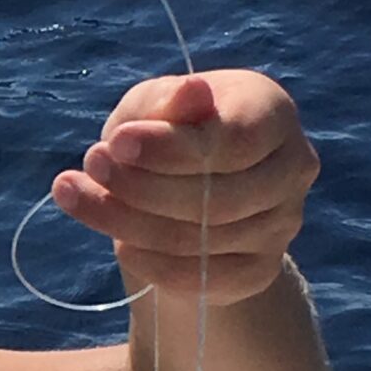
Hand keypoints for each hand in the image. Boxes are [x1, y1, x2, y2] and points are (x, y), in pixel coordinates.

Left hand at [50, 70, 319, 303]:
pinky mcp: (259, 268)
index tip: (115, 143)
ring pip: (202, 239)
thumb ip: (168, 101)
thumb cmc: (167, 129)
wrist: (183, 184)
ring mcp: (282, 223)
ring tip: (78, 195)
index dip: (171, 148)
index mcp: (273, 113)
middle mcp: (292, 168)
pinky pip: (202, 276)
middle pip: (220, 196)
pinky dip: (151, 263)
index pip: (235, 141)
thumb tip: (190, 94)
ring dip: (130, 221)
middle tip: (92, 165)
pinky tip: (120, 243)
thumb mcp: (156, 104)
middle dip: (142, 186)